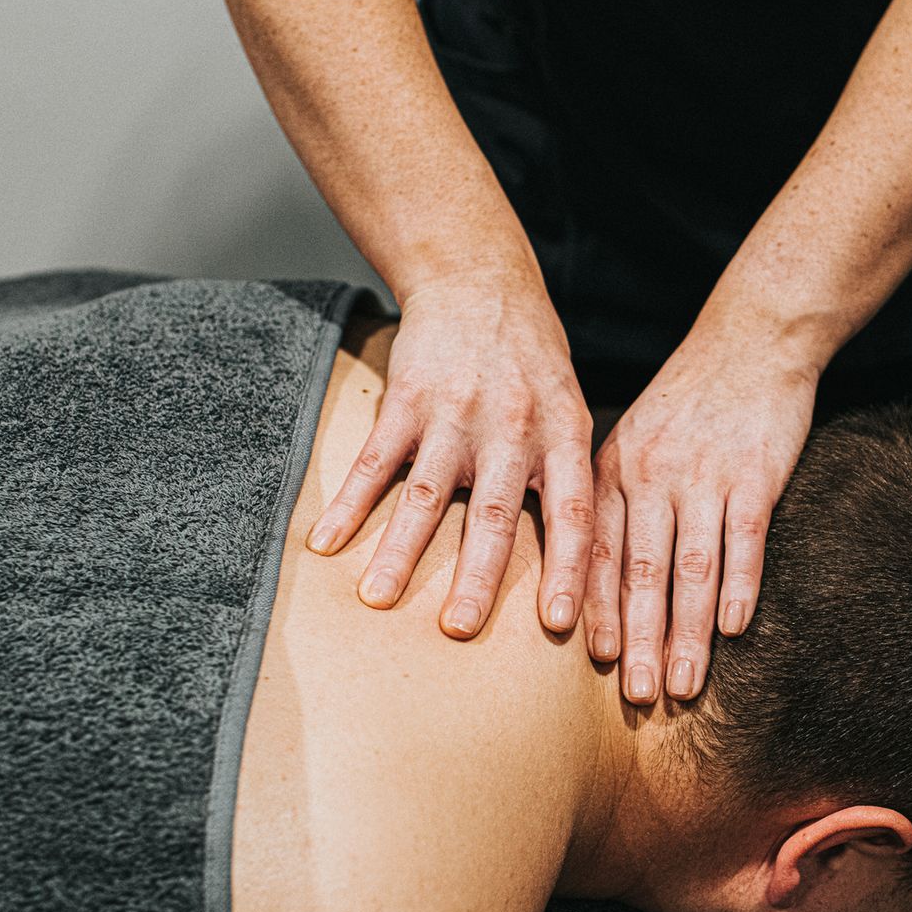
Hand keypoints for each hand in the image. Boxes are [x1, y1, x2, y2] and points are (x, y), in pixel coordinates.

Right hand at [307, 273, 594, 638]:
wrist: (480, 281)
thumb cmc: (534, 362)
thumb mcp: (571, 412)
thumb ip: (569, 480)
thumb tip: (585, 566)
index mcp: (564, 436)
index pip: (572, 514)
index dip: (568, 570)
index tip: (558, 624)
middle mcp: (513, 428)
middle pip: (495, 514)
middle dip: (476, 577)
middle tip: (459, 630)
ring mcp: (456, 413)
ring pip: (426, 493)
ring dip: (399, 551)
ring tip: (377, 598)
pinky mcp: (406, 398)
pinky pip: (374, 460)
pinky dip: (348, 504)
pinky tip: (326, 543)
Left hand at [586, 329, 818, 703]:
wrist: (752, 340)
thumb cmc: (688, 402)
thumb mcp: (633, 443)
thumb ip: (614, 503)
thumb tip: (594, 582)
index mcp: (613, 471)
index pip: (596, 552)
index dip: (597, 610)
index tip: (598, 662)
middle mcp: (652, 475)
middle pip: (641, 572)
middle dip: (640, 641)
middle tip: (638, 697)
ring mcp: (704, 475)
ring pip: (691, 569)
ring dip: (688, 633)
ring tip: (685, 686)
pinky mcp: (756, 474)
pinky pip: (745, 541)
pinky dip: (740, 588)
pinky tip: (734, 630)